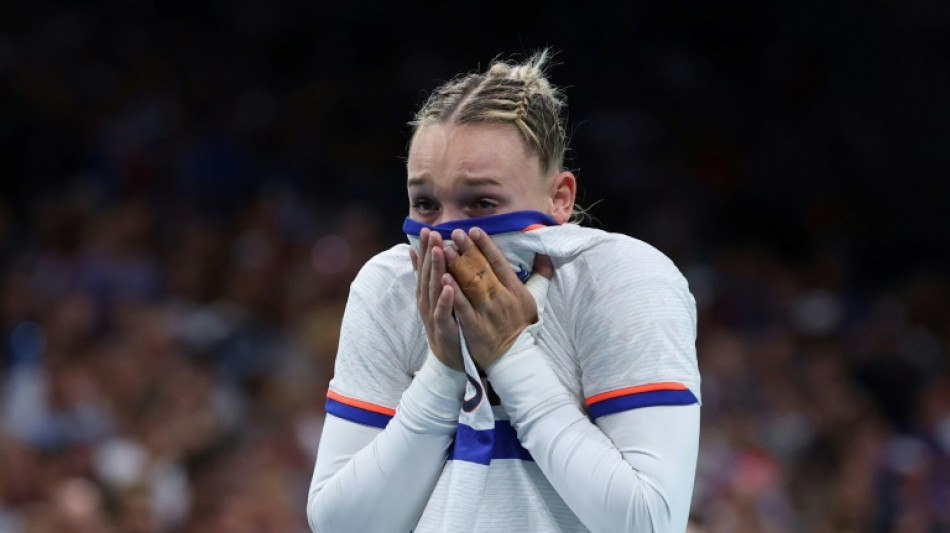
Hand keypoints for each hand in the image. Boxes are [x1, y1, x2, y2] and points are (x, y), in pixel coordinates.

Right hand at [409, 228, 463, 370]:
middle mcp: (426, 301)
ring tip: (439, 251)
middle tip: (431, 233)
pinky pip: (443, 312)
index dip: (425, 248)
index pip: (424, 267)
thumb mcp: (433, 297)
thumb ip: (425, 276)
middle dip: (429, 253)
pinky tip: (449, 286)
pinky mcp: (442, 328)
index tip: (427, 229)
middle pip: (427, 274)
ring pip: (433, 289)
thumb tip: (415, 252)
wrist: (447, 358)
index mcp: (426, 293)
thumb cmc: (444, 323)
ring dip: (436, 270)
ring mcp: (433, 314)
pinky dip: (445, 299)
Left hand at [442, 227, 552, 368]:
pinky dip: (453, 292)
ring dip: (457, 266)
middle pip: (483, 271)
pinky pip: (462, 307)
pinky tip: (442, 277)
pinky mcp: (475, 328)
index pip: (500, 263)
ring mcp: (488, 314)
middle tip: (455, 233)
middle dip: (469, 250)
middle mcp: (503, 300)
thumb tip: (545, 256)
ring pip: (471, 286)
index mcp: (516, 291)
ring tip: (444, 249)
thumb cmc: (521, 326)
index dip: (486, 246)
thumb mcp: (535, 301)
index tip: (474, 231)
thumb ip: (540, 277)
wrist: (513, 358)